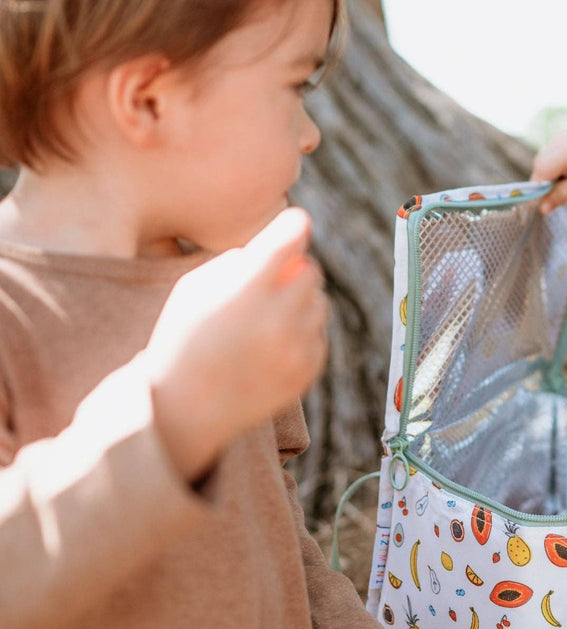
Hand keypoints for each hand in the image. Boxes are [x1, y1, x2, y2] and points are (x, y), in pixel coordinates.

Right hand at [145, 207, 328, 479]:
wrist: (185, 408)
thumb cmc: (183, 339)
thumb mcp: (194, 290)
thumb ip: (239, 262)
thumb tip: (284, 241)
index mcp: (246, 295)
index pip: (287, 244)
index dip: (294, 226)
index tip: (297, 221)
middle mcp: (278, 322)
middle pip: (311, 272)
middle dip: (294, 270)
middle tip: (272, 280)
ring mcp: (296, 350)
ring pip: (320, 304)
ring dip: (301, 301)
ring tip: (267, 316)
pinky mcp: (308, 372)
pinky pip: (319, 335)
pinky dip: (302, 332)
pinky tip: (272, 343)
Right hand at [530, 131, 566, 213]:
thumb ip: (560, 195)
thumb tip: (541, 209)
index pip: (543, 168)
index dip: (539, 186)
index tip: (543, 202)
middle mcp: (563, 138)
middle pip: (540, 164)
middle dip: (545, 182)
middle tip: (562, 192)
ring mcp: (561, 137)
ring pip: (541, 162)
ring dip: (548, 176)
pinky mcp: (560, 140)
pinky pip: (546, 158)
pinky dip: (551, 170)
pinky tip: (566, 174)